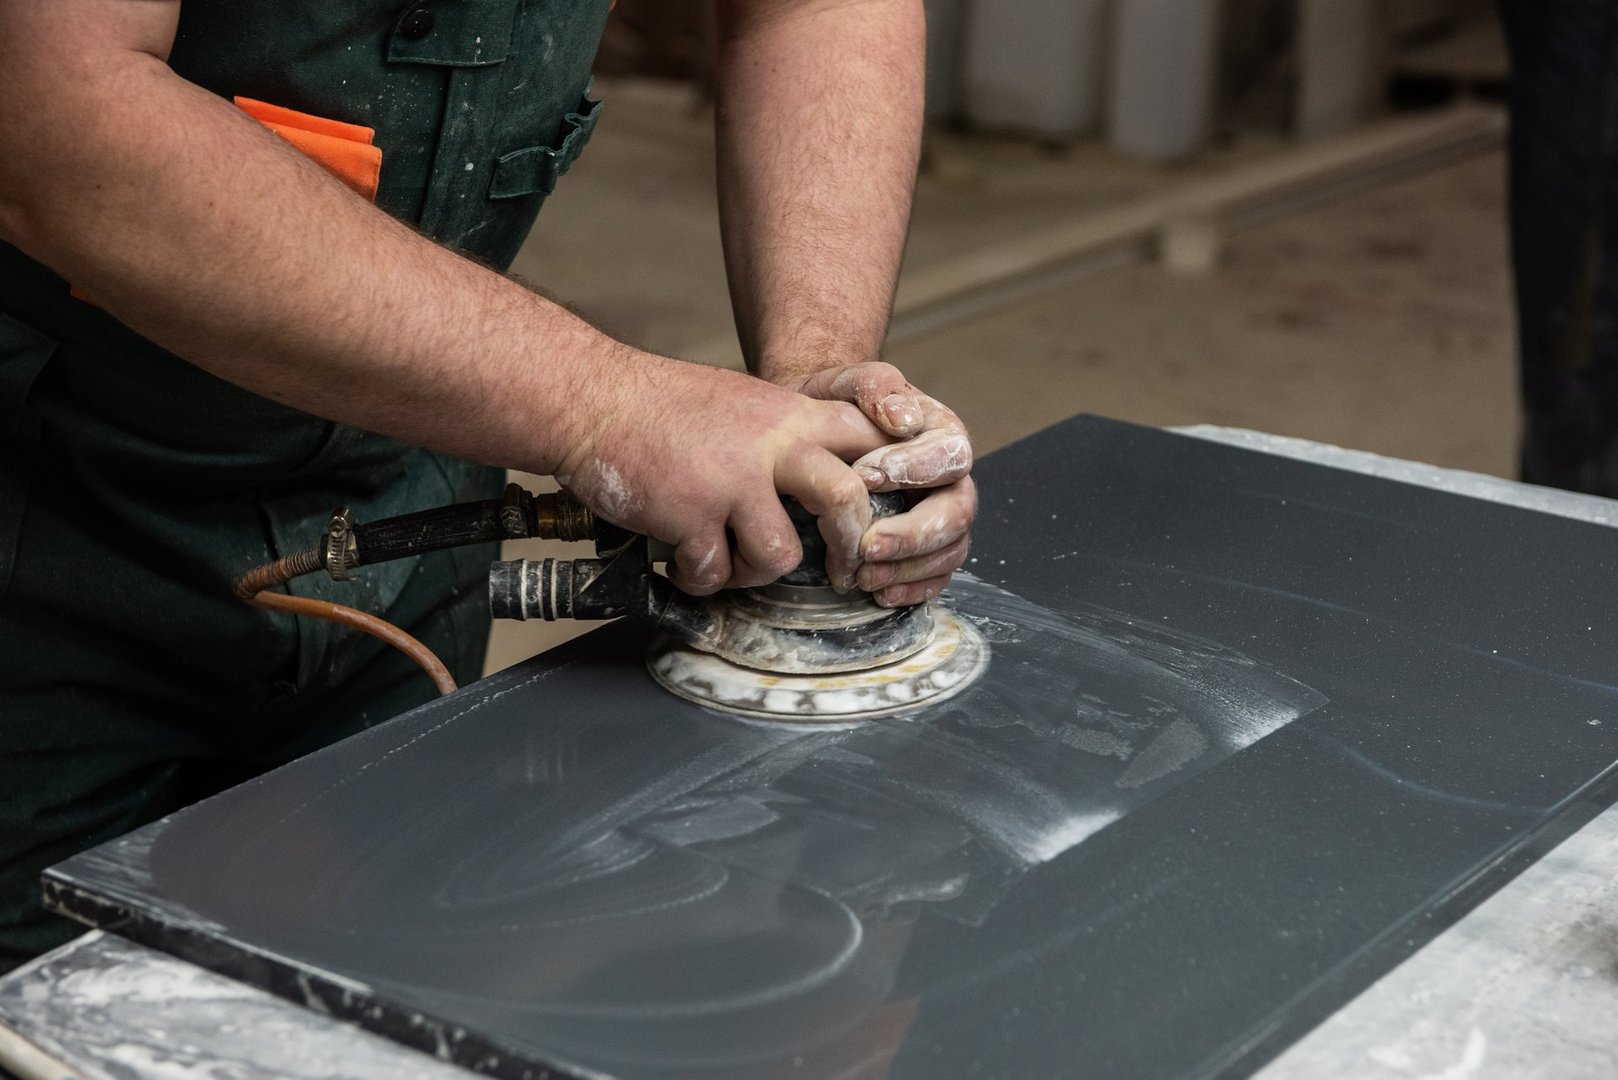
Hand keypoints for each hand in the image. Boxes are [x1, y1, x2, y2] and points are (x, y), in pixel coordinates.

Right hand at [555, 351, 889, 595]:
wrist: (590, 400)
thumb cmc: (661, 407)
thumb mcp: (743, 403)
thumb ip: (786, 437)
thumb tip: (822, 485)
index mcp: (790, 414)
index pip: (870, 440)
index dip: (891, 481)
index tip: (882, 516)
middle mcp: (771, 444)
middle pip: (847, 500)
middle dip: (850, 547)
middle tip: (844, 572)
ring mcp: (731, 480)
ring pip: (782, 555)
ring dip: (754, 572)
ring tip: (725, 562)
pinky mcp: (691, 514)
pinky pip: (713, 572)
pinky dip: (697, 578)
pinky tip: (679, 561)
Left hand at [775, 362, 975, 606]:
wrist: (814, 434)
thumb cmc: (836, 407)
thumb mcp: (849, 383)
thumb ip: (876, 386)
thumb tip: (903, 417)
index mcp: (942, 435)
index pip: (948, 455)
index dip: (913, 470)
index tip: (864, 477)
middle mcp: (951, 480)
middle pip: (957, 512)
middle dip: (913, 533)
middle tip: (868, 545)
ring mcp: (942, 519)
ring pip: (951, 551)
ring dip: (909, 568)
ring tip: (864, 575)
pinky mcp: (925, 551)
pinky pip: (936, 578)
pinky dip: (912, 590)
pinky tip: (879, 593)